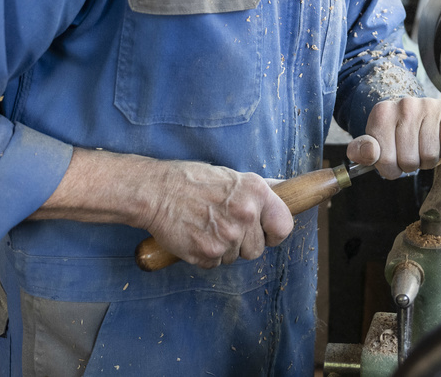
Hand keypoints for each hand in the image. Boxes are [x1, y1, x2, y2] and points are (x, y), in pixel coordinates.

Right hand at [146, 161, 292, 268]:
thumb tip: (284, 192)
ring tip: (207, 226)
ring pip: (235, 258)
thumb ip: (257, 192)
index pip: (284, 226)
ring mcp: (227, 236)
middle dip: (243, 242)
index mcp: (256, 192)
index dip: (274, 233)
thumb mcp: (232, 176)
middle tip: (223, 224)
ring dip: (223, 248)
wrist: (156, 191)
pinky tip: (196, 234)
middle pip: (257, 249)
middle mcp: (246, 214)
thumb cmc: (192, 180)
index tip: (266, 233)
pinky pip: (215, 264)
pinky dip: (206, 254)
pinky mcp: (207, 253)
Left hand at [347, 97, 440, 178]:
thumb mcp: (373, 141)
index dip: (390, 169)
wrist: (415, 111)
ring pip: (430, 155)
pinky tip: (437, 142)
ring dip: (428, 160)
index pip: (385, 160)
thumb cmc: (393, 132)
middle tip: (410, 153)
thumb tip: (370, 153)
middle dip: (410, 165)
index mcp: (381, 114)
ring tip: (423, 148)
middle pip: (409, 160)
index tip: (392, 160)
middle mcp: (405, 105)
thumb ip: (361, 150)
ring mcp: (427, 105)